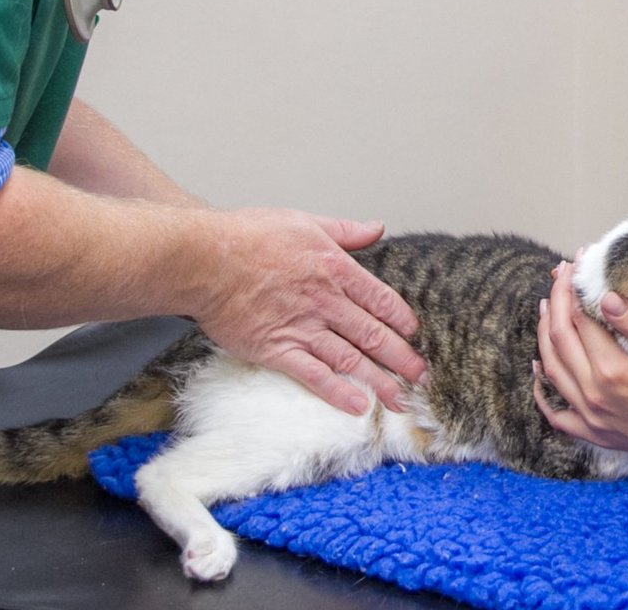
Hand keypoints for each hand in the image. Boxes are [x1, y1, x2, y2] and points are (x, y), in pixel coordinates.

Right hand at [190, 208, 425, 415]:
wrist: (205, 260)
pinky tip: (357, 406)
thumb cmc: (248, 237)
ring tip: (400, 400)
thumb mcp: (305, 222)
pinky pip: (314, 375)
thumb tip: (377, 227)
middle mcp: (325, 301)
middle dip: (402, 358)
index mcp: (335, 269)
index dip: (402, 320)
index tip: (414, 335)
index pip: (381, 299)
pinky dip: (337, 392)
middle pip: (374, 334)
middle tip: (422, 377)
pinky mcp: (276, 349)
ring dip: (379, 382)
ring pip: (351, 359)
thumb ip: (345, 231)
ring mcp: (302, 327)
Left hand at [532, 260, 627, 467]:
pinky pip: (556, 414)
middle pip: (559, 339)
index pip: (579, 319)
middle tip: (560, 276)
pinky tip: (540, 369)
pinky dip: (542, 390)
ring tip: (547, 307)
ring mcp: (591, 418)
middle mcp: (594, 395)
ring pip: (551, 371)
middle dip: (556, 302)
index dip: (574, 288)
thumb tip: (608, 298)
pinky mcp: (595, 435)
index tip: (576, 264)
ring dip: (544, 336)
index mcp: (613, 372)